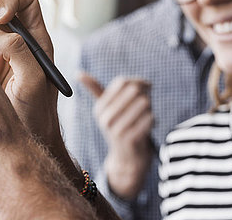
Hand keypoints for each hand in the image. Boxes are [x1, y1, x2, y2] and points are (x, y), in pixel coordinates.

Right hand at [80, 73, 154, 199]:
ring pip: (144, 103)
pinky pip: (150, 118)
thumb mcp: (108, 108)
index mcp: (99, 108)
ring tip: (147, 113)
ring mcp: (116, 130)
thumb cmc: (120, 125)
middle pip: (134, 91)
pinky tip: (151, 123)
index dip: (138, 81)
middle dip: (145, 94)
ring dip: (150, 107)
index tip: (146, 86)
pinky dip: (153, 118)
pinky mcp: (130, 139)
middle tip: (148, 101)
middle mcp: (105, 118)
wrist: (127, 157)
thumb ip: (95, 89)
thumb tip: (78, 73)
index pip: (122, 82)